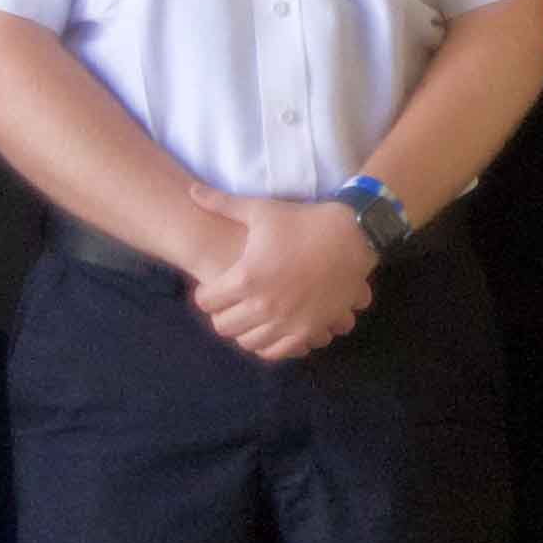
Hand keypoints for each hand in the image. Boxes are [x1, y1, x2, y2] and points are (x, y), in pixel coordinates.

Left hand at [200, 195, 377, 362]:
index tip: (213, 288)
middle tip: (230, 305)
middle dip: (221, 315)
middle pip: (223, 326)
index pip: (206, 301)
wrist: (352, 236)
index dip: (205, 294)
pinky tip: (271, 329)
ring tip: (250, 317)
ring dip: (245, 331)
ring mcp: (286, 321)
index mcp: (246, 277)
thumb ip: (222, 204)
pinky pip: (277, 352)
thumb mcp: (261, 210)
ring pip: (248, 343)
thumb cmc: (302, 222)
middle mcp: (263, 305)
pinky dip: (270, 345)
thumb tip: (191, 190)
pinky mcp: (308, 330)